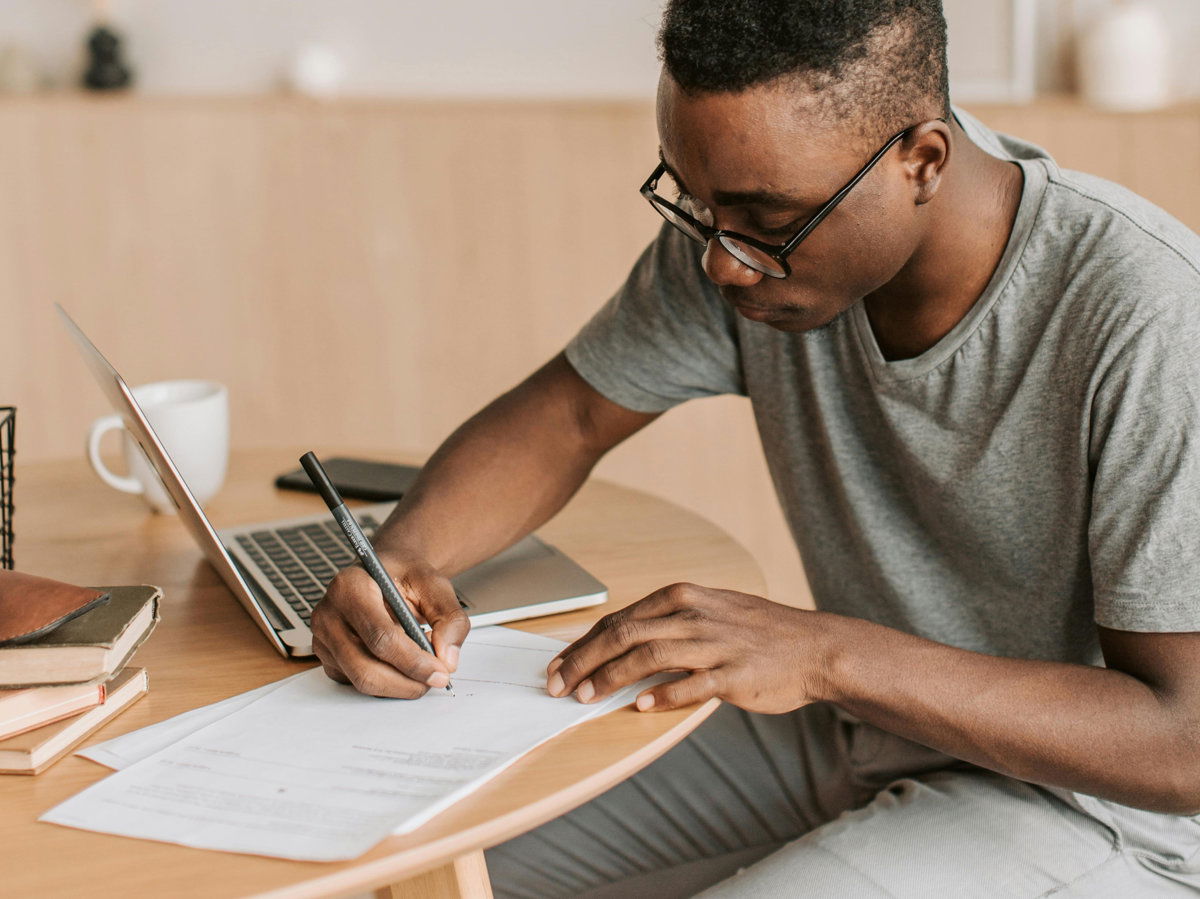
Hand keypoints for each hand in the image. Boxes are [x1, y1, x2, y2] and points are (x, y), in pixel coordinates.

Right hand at [310, 550, 469, 697]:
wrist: (387, 574)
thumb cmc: (405, 577)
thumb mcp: (435, 585)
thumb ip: (450, 618)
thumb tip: (447, 657)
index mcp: (350, 587)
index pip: (379, 636)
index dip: (413, 661)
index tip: (440, 671)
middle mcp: (329, 614)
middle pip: (365, 667)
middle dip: (407, 681)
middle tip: (436, 678)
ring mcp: (323, 640)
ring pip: (362, 681)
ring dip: (400, 684)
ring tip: (423, 665)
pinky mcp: (328, 659)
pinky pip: (358, 684)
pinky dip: (387, 683)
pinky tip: (402, 663)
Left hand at [545, 583, 830, 713]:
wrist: (814, 647)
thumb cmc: (758, 632)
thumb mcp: (709, 611)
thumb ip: (666, 623)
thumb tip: (618, 643)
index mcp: (682, 597)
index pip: (618, 619)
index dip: (582, 643)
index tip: (558, 664)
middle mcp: (693, 615)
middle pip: (623, 635)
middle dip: (583, 661)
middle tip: (558, 685)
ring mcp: (713, 644)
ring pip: (647, 656)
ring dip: (610, 678)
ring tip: (586, 697)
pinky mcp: (732, 673)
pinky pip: (690, 685)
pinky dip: (662, 695)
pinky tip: (640, 706)